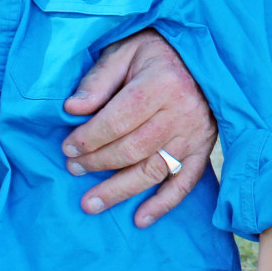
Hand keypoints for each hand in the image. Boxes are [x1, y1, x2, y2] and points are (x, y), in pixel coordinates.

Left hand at [61, 30, 216, 226]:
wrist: (203, 55)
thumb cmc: (157, 51)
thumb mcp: (125, 51)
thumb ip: (99, 80)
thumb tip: (72, 109)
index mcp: (162, 83)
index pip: (118, 121)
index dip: (89, 138)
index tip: (67, 147)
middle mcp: (181, 112)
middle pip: (132, 149)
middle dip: (97, 164)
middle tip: (73, 169)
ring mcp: (195, 134)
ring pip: (153, 171)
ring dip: (119, 191)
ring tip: (90, 204)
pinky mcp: (204, 148)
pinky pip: (185, 183)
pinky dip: (164, 204)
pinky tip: (140, 219)